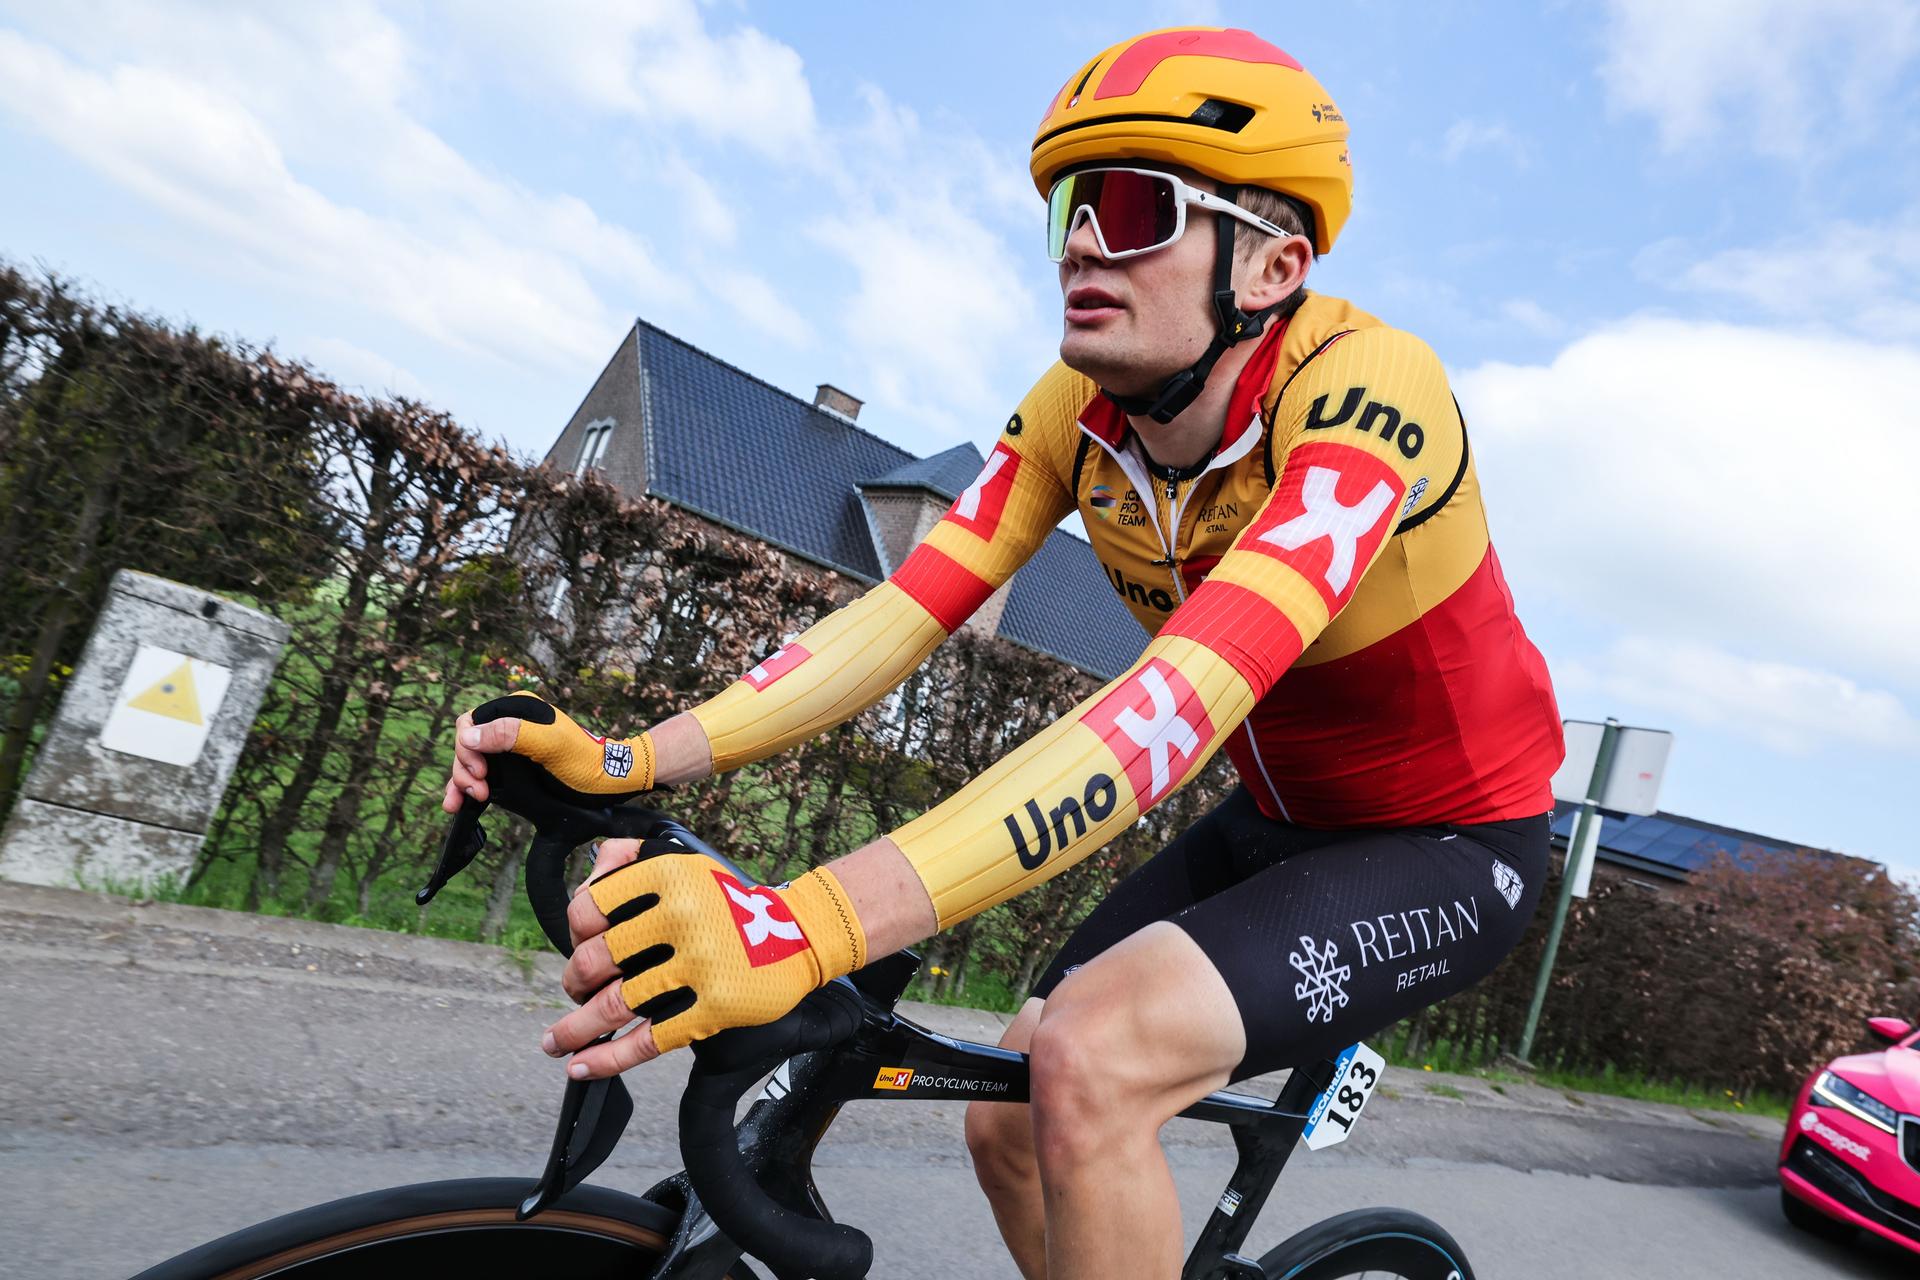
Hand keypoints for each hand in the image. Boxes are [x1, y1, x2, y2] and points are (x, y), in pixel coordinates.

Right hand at [441, 691, 654, 813]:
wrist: (608, 782)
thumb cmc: (584, 760)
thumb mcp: (550, 744)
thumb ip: (511, 734)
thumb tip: (467, 737)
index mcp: (516, 709)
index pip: (470, 722)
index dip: (467, 747)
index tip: (480, 772)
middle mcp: (509, 726)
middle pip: (466, 744)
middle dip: (465, 769)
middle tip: (479, 792)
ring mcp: (509, 750)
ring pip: (469, 762)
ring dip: (461, 781)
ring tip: (462, 803)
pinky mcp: (511, 770)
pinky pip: (480, 776)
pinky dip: (464, 789)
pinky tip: (457, 805)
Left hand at [542, 838, 866, 1076]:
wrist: (799, 933)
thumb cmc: (728, 901)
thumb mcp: (683, 862)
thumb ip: (629, 859)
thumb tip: (585, 880)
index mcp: (668, 875)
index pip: (589, 908)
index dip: (573, 931)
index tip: (580, 944)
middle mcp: (682, 917)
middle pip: (596, 960)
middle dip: (574, 982)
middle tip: (576, 991)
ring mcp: (699, 965)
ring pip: (614, 1005)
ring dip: (574, 1029)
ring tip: (554, 1042)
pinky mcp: (715, 1007)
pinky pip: (648, 1040)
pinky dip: (607, 1059)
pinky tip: (581, 1067)